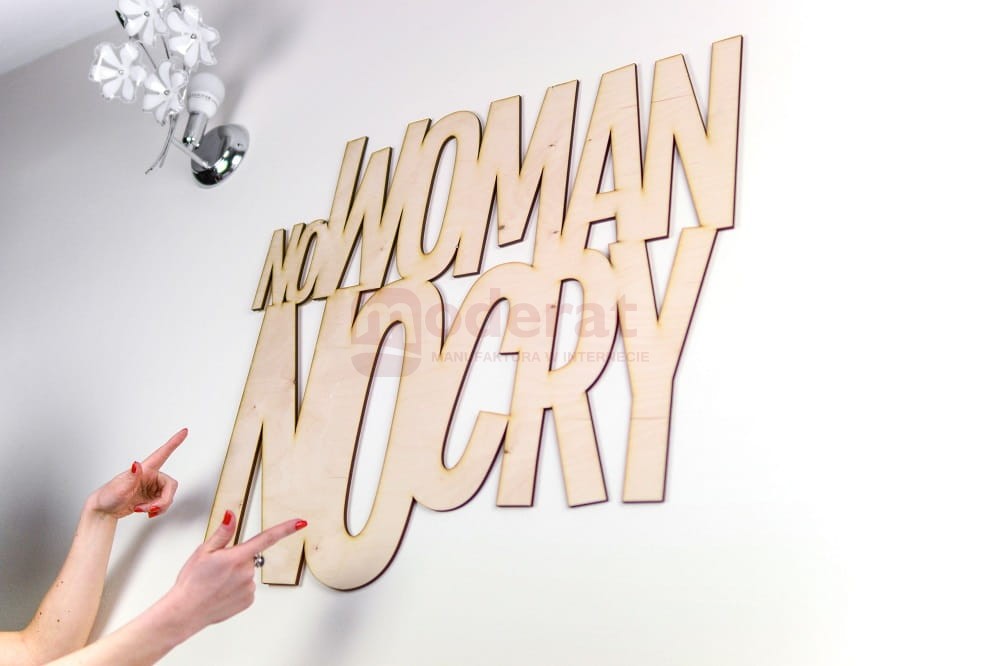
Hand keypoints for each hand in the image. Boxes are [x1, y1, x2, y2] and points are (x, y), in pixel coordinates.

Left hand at [90, 428, 186, 518]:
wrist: (104, 510)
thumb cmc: (108, 496)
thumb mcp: (118, 488)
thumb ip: (130, 477)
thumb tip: (137, 465)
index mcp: (145, 470)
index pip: (162, 454)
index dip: (174, 442)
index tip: (184, 431)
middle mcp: (151, 477)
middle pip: (170, 486)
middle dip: (164, 500)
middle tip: (153, 508)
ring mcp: (152, 488)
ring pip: (168, 496)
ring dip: (158, 507)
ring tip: (144, 510)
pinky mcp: (152, 498)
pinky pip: (163, 504)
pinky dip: (157, 510)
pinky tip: (147, 512)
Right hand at [161, 511, 306, 632]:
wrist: (185, 612)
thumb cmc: (191, 582)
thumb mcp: (203, 551)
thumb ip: (223, 533)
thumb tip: (232, 515)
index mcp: (236, 557)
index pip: (267, 538)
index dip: (286, 529)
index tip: (301, 523)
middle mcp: (246, 572)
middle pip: (249, 557)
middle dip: (237, 559)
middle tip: (217, 569)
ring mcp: (249, 588)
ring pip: (247, 573)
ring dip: (236, 575)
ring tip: (216, 583)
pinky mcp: (248, 601)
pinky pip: (246, 588)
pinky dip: (236, 588)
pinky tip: (221, 592)